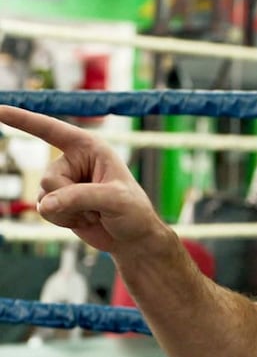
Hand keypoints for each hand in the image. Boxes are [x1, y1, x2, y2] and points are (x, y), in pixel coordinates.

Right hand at [0, 105, 171, 253]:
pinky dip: (64, 220)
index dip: (22, 119)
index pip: (51, 130)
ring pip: (43, 197)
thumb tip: (44, 205)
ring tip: (95, 213)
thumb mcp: (115, 200)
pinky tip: (85, 220)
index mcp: (90, 147)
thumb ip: (80, 197)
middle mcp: (72, 161)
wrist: (132, 237)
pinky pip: (44, 211)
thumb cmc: (133, 212)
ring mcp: (63, 182)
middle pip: (48, 178)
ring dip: (69, 212)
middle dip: (70, 197)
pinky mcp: (57, 201)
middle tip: (99, 206)